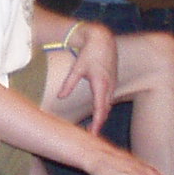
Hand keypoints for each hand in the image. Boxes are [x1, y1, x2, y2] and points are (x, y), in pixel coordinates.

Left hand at [56, 21, 117, 135]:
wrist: (102, 39)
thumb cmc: (89, 52)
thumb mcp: (77, 68)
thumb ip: (69, 83)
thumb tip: (60, 96)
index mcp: (101, 84)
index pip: (100, 109)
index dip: (97, 124)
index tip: (93, 134)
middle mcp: (109, 86)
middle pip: (105, 110)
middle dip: (99, 123)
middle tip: (90, 135)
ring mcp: (113, 84)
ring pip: (108, 104)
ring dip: (102, 115)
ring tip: (93, 126)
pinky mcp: (112, 81)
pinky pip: (109, 98)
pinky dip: (104, 107)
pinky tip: (98, 111)